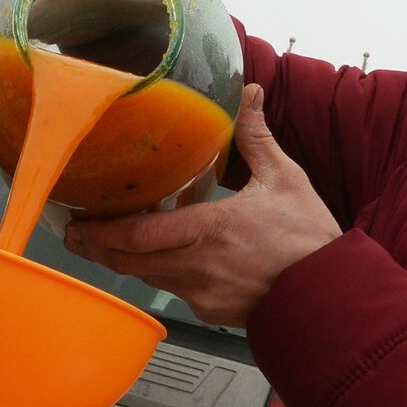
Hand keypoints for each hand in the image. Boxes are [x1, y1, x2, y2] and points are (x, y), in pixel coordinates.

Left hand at [64, 84, 342, 326]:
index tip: (78, 221)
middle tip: (76, 234)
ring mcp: (203, 294)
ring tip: (113, 241)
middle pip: (130, 262)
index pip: (139, 235)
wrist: (330, 294)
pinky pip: (176, 291)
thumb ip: (256, 137)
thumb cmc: (309, 240)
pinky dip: (165, 273)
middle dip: (98, 248)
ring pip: (149, 277)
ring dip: (129, 259)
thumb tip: (249, 94)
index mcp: (211, 229)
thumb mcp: (284, 179)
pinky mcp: (211, 312)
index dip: (102, 231)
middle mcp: (199, 266)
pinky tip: (170, 258)